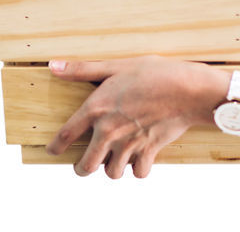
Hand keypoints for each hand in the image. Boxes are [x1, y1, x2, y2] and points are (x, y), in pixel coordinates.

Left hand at [44, 55, 226, 178]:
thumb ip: (82, 70)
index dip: (55, 147)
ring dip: (110, 169)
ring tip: (111, 161)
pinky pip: (139, 173)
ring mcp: (129, 144)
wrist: (187, 90)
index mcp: (96, 109)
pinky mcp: (149, 151)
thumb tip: (54, 66)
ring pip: (111, 173)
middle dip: (82, 168)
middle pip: (86, 166)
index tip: (52, 151)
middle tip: (83, 165)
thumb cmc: (153, 73)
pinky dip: (137, 169)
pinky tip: (137, 160)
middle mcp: (109, 131)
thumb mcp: (115, 66)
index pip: (65, 135)